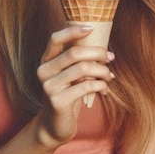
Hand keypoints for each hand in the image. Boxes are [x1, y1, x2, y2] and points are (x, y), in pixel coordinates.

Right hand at [35, 25, 114, 145]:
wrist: (55, 125)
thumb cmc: (68, 94)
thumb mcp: (70, 75)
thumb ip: (79, 60)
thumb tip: (104, 48)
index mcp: (46, 61)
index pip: (55, 38)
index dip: (73, 31)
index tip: (92, 28)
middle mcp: (43, 71)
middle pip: (74, 52)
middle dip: (98, 52)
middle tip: (111, 57)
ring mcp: (48, 87)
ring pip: (83, 69)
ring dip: (102, 70)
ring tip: (109, 76)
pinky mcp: (57, 101)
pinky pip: (86, 86)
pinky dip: (101, 85)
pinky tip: (105, 89)